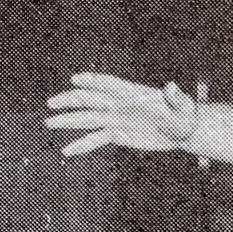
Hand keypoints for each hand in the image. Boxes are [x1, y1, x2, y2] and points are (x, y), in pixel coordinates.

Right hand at [46, 74, 198, 157]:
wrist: (182, 130)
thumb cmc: (183, 114)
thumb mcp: (181, 105)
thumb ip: (174, 97)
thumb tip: (171, 86)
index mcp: (132, 94)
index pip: (109, 84)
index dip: (93, 81)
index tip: (76, 80)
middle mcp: (118, 105)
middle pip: (90, 100)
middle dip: (70, 101)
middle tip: (52, 104)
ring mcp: (115, 119)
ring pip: (87, 119)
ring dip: (68, 121)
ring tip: (49, 123)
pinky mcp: (116, 134)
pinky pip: (95, 140)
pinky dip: (81, 146)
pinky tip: (67, 151)